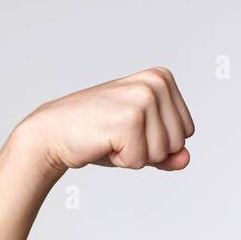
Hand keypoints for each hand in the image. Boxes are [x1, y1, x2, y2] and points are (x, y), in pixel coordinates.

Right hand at [14, 67, 195, 173]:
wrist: (54, 132)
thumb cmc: (98, 134)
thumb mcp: (142, 141)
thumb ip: (169, 151)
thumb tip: (186, 159)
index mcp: (162, 78)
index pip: (187, 131)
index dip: (158, 141)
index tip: (130, 129)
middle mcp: (155, 82)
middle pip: (178, 143)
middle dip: (149, 151)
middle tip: (118, 135)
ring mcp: (143, 99)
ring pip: (163, 153)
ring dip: (135, 156)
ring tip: (111, 137)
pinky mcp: (129, 120)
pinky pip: (142, 161)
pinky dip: (122, 161)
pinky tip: (104, 142)